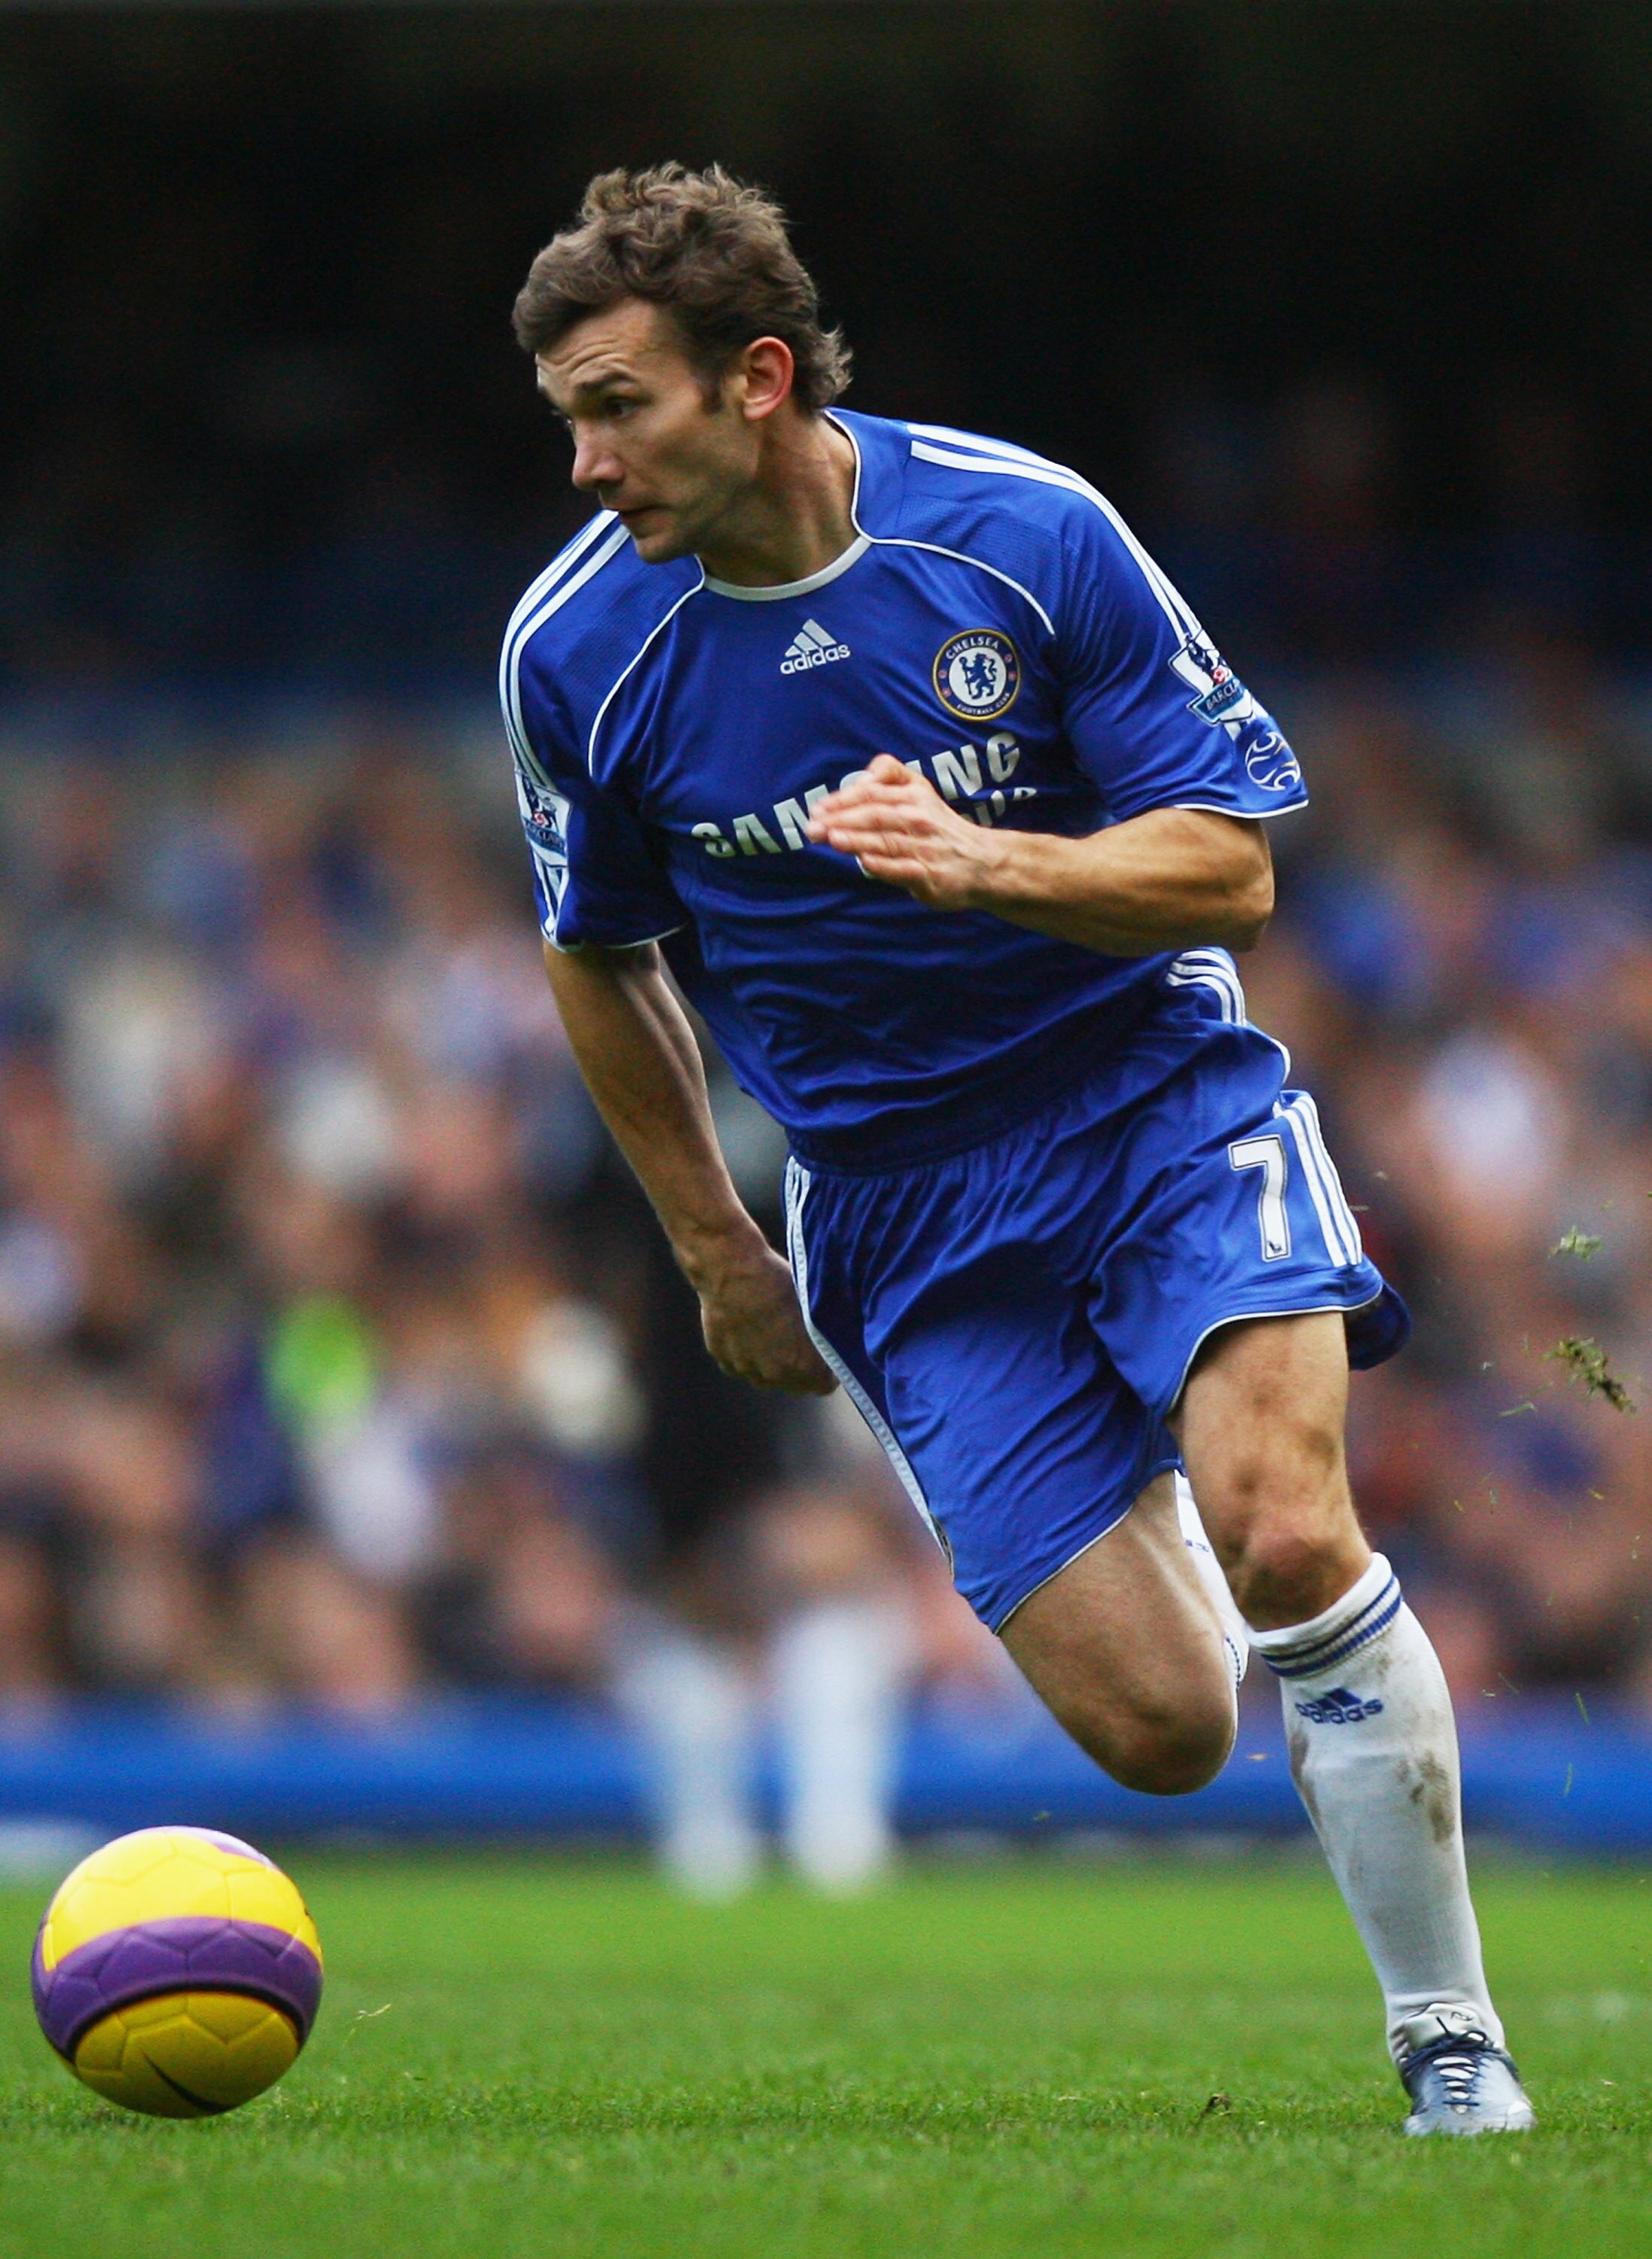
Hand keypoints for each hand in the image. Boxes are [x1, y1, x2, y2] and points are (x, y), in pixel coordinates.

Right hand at [689, 1234, 837, 1395]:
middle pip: (794, 1386)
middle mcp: (774, 1375)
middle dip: (800, 1371)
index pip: (824, 1386)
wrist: (732, 1271)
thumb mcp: (815, 1306)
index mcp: (803, 1366)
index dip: (827, 1371)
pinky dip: (745, 1355)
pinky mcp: (722, 1358)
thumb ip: (826, 1335)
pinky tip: (747, 1331)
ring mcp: (745, 1369)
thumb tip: (835, 1341)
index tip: (825, 1356)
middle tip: (799, 1344)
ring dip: (771, 1365)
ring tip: (771, 1336)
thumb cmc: (778, 1283)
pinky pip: (740, 1365)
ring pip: (764, 1378)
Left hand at [806, 755, 1004, 908]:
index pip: (873, 793)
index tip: (817, 809)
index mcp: (914, 795)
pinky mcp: (928, 875)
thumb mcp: (919, 790)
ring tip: (832, 838)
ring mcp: (924, 848)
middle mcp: (919, 818)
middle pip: (875, 815)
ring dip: (857, 839)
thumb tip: (859, 778)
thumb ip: (889, 775)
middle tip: (813, 827)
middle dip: (841, 820)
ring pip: (886, 841)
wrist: (981, 862)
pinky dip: (884, 865)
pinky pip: (903, 869)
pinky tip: (865, 862)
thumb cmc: (938, 827)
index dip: (843, 799)